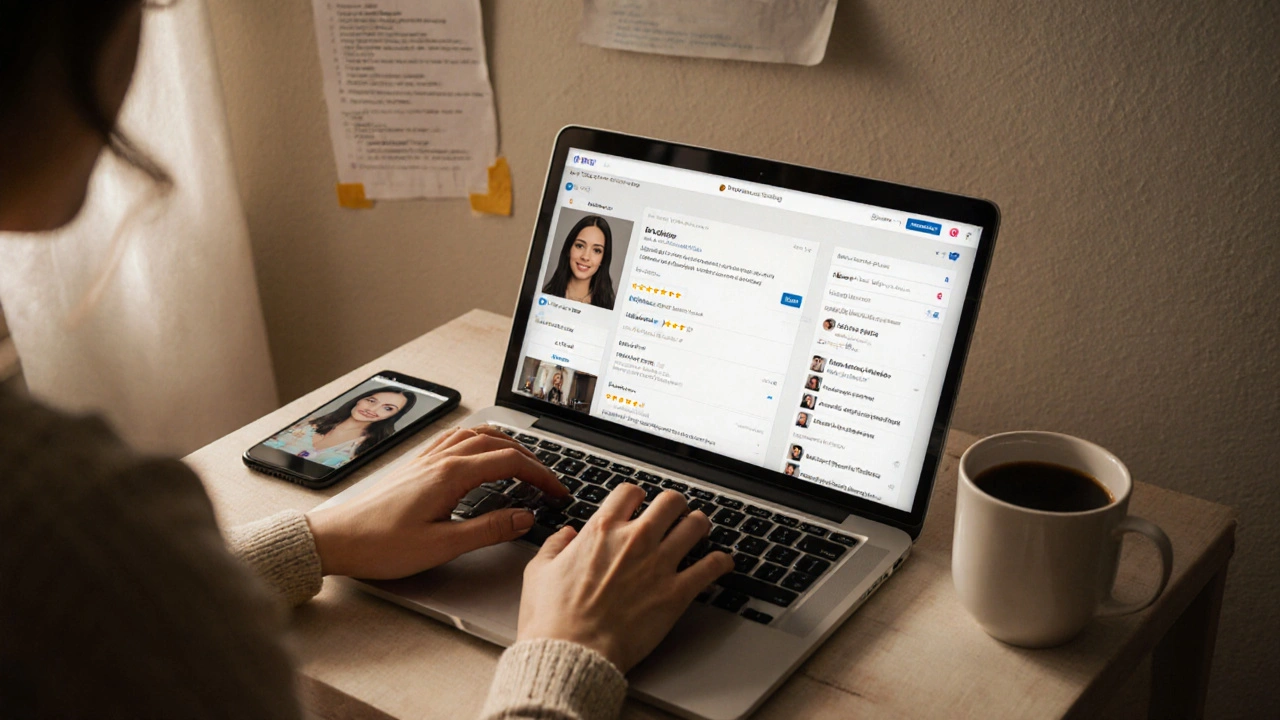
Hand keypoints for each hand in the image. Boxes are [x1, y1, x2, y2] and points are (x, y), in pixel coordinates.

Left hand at [305, 426, 567, 578]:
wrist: (336, 539)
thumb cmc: (381, 545)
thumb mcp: (442, 545)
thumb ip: (488, 529)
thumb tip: (524, 517)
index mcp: (452, 474)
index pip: (511, 462)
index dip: (542, 475)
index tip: (558, 493)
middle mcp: (441, 459)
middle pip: (499, 443)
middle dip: (531, 459)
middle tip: (548, 481)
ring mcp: (427, 459)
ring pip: (478, 435)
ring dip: (507, 444)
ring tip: (525, 462)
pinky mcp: (417, 465)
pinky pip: (456, 439)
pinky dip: (480, 440)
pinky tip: (480, 452)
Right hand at [517, 484, 734, 672]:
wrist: (573, 652)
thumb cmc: (553, 618)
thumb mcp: (538, 572)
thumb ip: (554, 546)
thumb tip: (565, 535)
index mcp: (602, 531)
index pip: (630, 492)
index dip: (636, 497)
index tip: (638, 505)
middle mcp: (635, 540)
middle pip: (670, 501)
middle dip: (674, 505)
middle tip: (674, 514)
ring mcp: (659, 564)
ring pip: (695, 525)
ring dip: (698, 525)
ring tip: (698, 531)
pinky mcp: (676, 593)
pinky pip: (711, 567)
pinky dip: (720, 562)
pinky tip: (721, 563)